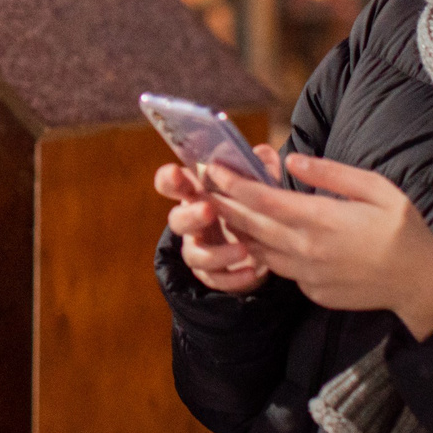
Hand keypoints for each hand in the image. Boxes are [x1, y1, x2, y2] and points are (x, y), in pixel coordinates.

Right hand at [154, 150, 281, 294]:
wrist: (264, 244)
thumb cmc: (251, 204)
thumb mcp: (257, 183)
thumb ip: (260, 168)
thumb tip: (263, 153)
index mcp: (195, 193)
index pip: (169, 183)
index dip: (168, 179)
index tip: (176, 173)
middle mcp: (191, 221)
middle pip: (176, 220)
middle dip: (190, 215)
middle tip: (209, 209)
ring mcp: (199, 248)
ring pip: (193, 254)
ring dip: (216, 253)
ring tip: (243, 250)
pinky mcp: (212, 274)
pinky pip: (215, 279)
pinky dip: (233, 278)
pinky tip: (252, 273)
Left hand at [202, 155, 432, 338]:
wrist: (420, 284)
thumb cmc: (404, 230)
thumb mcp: (376, 189)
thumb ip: (331, 174)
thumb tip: (293, 161)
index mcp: (322, 220)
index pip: (263, 200)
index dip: (234, 183)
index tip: (214, 168)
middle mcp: (307, 250)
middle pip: (251, 226)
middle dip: (224, 204)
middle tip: (204, 186)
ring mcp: (307, 275)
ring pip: (258, 250)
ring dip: (237, 230)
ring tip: (222, 208)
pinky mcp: (311, 291)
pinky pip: (279, 269)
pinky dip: (263, 251)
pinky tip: (257, 237)